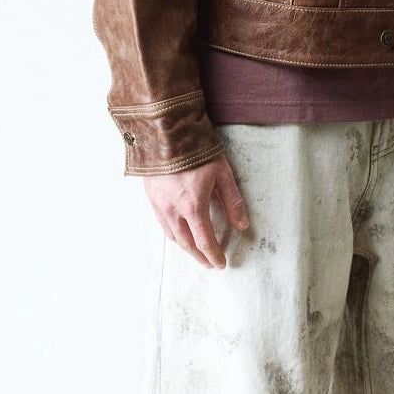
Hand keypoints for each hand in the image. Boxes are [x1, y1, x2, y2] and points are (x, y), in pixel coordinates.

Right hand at [143, 153, 250, 269]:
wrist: (165, 130)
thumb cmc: (196, 149)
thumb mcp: (221, 173)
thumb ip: (233, 201)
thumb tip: (242, 225)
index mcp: (193, 206)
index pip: (205, 241)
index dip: (214, 255)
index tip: (221, 264)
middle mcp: (173, 210)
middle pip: (187, 244)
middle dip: (200, 256)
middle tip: (210, 263)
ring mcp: (159, 204)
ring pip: (172, 236)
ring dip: (186, 248)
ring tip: (196, 252)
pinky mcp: (151, 197)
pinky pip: (162, 224)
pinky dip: (173, 235)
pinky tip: (179, 234)